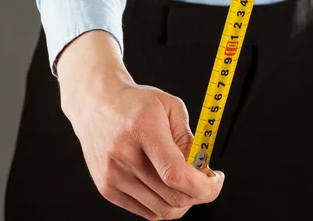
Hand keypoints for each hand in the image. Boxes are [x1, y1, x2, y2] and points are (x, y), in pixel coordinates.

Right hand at [57, 30, 224, 219]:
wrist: (96, 103)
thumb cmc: (136, 103)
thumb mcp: (170, 106)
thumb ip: (189, 139)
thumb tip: (203, 170)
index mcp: (144, 129)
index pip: (176, 174)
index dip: (203, 187)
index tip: (216, 180)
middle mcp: (124, 155)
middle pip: (172, 198)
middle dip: (199, 195)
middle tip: (206, 181)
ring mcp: (113, 175)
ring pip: (161, 210)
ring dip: (182, 202)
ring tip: (185, 182)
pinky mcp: (106, 188)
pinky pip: (146, 212)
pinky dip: (163, 204)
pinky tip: (166, 185)